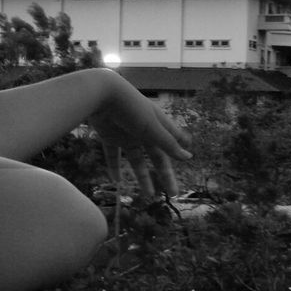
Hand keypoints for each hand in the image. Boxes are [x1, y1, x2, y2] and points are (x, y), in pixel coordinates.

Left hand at [86, 73, 192, 198]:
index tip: (188, 158)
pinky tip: (116, 182)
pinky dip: (114, 168)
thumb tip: (188, 157)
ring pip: (136, 160)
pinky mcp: (109, 135)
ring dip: (142, 177)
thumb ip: (168, 144)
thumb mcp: (152, 128)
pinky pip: (113, 155)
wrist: (101, 93)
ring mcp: (126, 133)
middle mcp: (143, 130)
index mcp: (157, 124)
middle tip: (173, 193)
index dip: (180, 149)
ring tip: (148, 196)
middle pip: (157, 156)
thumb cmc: (131, 108)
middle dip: (165, 174)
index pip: (172, 140)